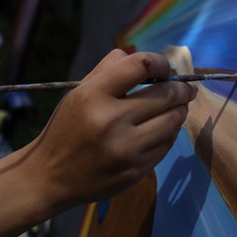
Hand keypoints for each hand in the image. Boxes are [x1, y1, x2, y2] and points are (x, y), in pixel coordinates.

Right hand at [0, 49, 195, 236]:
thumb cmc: (66, 128)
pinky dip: (168, 133)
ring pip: (172, 121)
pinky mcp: (136, 170)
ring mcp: (125, 149)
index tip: (164, 68)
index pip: (140, 65)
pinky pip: (166, 145)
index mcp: (93, 96)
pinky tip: (163, 128)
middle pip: (165, 95)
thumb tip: (146, 61)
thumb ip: (109, 70)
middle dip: (181, 88)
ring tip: (178, 106)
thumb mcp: (78, 93)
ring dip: (180, 110)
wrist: (51, 176)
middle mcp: (110, 121)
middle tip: (186, 87)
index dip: (159, 62)